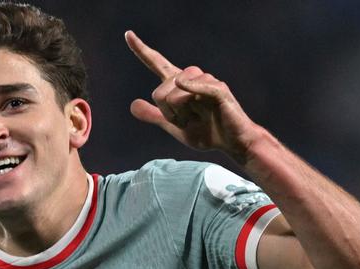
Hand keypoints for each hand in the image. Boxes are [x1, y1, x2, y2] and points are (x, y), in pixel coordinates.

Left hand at [125, 30, 264, 162]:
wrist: (232, 143)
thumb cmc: (207, 132)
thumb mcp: (175, 127)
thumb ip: (155, 116)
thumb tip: (132, 105)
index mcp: (179, 84)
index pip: (157, 63)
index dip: (142, 50)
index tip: (128, 35)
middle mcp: (190, 78)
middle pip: (159, 91)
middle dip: (168, 114)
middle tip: (188, 122)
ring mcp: (205, 81)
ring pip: (174, 94)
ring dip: (181, 114)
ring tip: (198, 119)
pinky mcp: (218, 89)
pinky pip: (196, 86)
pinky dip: (189, 87)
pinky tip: (183, 86)